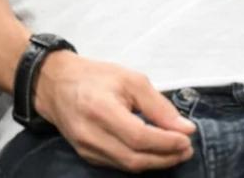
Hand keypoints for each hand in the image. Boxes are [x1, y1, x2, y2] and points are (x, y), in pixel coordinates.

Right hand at [33, 51, 195, 172]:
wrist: (56, 85)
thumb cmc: (95, 77)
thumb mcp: (132, 80)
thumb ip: (159, 105)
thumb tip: (184, 127)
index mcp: (101, 109)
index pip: (139, 136)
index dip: (166, 142)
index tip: (187, 138)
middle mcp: (90, 134)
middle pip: (134, 158)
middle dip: (166, 157)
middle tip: (187, 149)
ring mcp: (86, 148)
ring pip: (128, 165)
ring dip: (156, 162)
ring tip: (176, 151)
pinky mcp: (86, 155)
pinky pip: (118, 165)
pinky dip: (140, 161)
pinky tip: (155, 152)